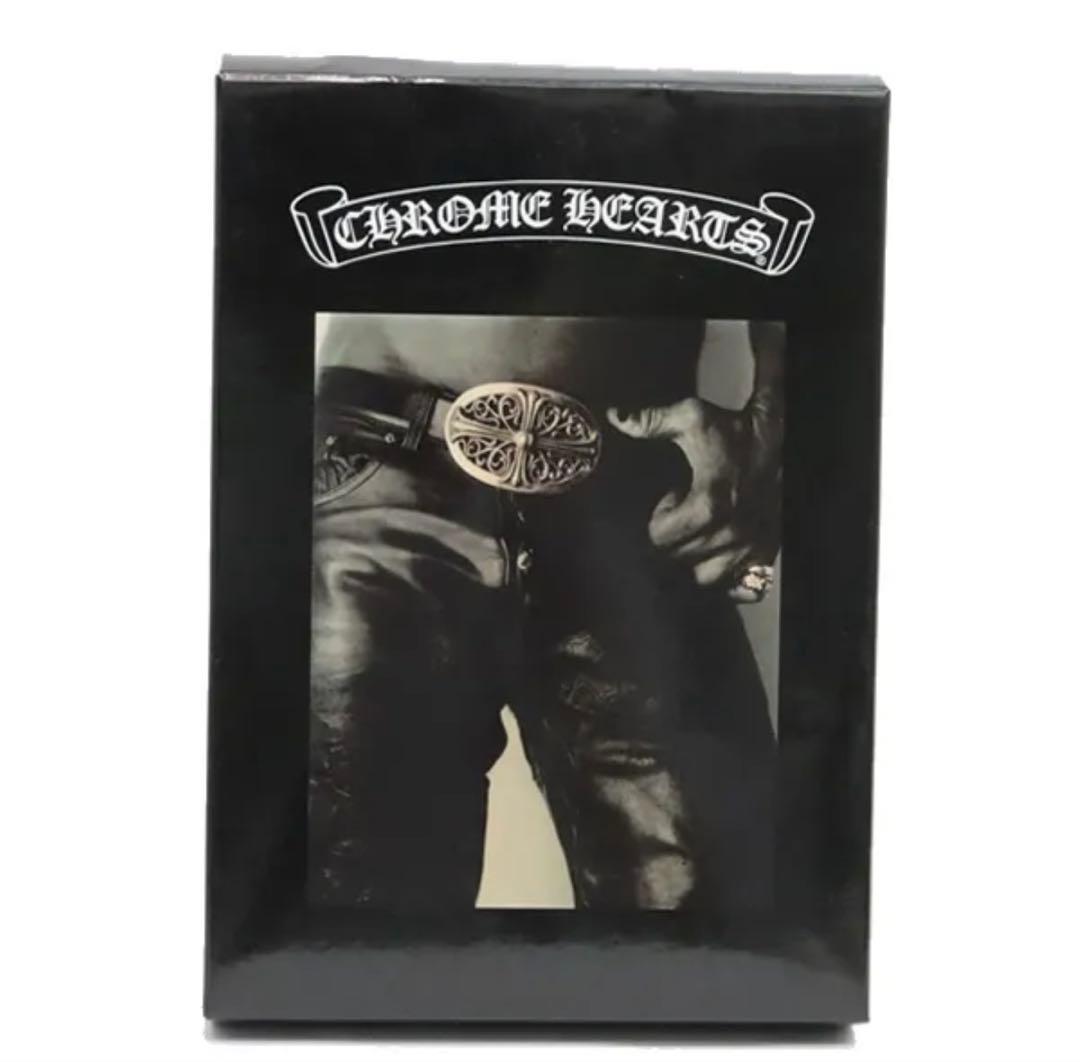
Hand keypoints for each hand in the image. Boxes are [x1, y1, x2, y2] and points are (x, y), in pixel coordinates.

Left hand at [607, 397, 780, 596]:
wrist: (786, 437)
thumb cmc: (736, 431)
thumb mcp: (692, 419)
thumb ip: (651, 421)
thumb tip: (615, 417)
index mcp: (708, 506)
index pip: (660, 539)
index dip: (657, 521)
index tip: (668, 503)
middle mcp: (731, 534)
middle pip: (678, 561)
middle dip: (672, 541)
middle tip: (682, 516)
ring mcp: (750, 548)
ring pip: (706, 579)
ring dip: (695, 563)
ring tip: (698, 537)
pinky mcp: (767, 554)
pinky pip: (740, 586)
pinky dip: (727, 577)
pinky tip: (719, 555)